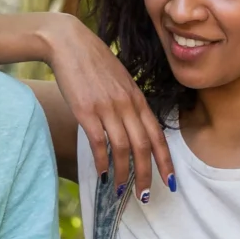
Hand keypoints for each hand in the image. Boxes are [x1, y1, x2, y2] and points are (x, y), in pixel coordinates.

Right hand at [44, 14, 174, 197]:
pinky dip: (102, 161)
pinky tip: (102, 173)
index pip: (157, 135)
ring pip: (122, 148)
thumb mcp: (120, 80)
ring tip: (122, 189)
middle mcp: (126, 104)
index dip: (165, 161)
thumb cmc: (94, 62)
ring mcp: (107, 107)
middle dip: (146, 174)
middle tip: (145, 196)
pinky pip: (99, 142)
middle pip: (143, 147)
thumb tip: (135, 126)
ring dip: (124, 173)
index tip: (170, 181)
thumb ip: (130, 103)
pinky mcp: (85, 110)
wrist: (68, 42)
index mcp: (138, 98)